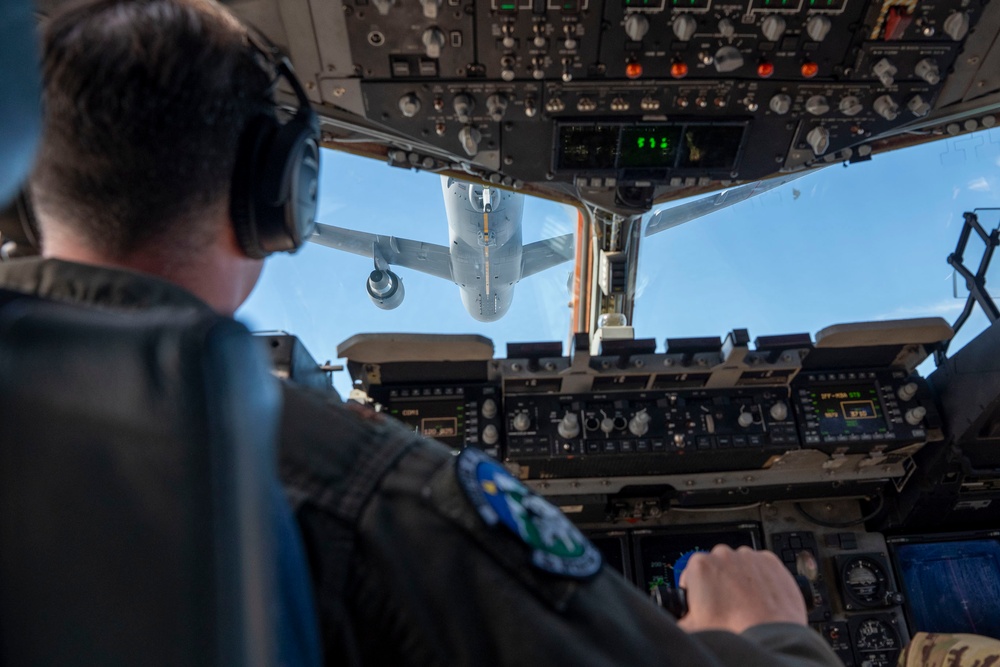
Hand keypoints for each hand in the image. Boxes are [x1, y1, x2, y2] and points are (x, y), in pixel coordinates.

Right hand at [676, 544, 806, 634]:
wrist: (772, 638)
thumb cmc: (734, 631)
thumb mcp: (690, 628)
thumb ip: (677, 617)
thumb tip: (676, 619)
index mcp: (700, 565)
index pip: (690, 574)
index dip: (695, 593)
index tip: (702, 605)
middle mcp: (724, 555)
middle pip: (714, 567)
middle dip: (717, 584)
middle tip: (724, 608)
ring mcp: (749, 557)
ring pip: (737, 565)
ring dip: (738, 580)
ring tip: (744, 605)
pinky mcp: (770, 562)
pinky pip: (759, 566)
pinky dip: (759, 578)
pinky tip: (759, 598)